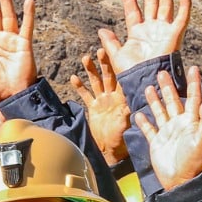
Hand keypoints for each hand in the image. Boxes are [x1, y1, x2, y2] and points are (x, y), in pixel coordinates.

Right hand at [70, 49, 131, 165]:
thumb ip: (124, 116)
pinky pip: (85, 95)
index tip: (117, 55)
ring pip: (96, 82)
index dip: (119, 66)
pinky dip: (79, 87)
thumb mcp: (124, 127)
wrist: (109, 150)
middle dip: (104, 63)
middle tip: (100, 50)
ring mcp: (102, 101)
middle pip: (108, 76)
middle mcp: (113, 97)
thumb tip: (127, 106)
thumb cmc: (120, 140)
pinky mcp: (94, 108)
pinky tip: (73, 77)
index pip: (122, 78)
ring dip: (91, 70)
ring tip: (85, 57)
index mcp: (123, 98)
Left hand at [99, 0, 191, 73]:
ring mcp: (164, 30)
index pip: (133, 10)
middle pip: (151, 3)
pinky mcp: (175, 35)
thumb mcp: (117, 56)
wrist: (146, 81)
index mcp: (137, 33)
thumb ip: (110, 42)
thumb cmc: (132, 73)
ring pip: (165, 4)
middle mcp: (151, 29)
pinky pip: (182, 17)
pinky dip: (185, 4)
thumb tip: (101, 30)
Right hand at [136, 67, 201, 190]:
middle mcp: (180, 124)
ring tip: (148, 87)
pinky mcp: (157, 143)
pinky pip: (149, 130)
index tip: (193, 68)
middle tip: (161, 71)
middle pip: (173, 100)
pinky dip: (144, 122)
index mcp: (193, 122)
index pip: (193, 97)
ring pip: (160, 111)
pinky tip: (138, 114)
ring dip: (155, 100)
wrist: (182, 182)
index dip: (194, 83)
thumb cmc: (197, 162)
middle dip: (168, 86)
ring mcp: (168, 133)